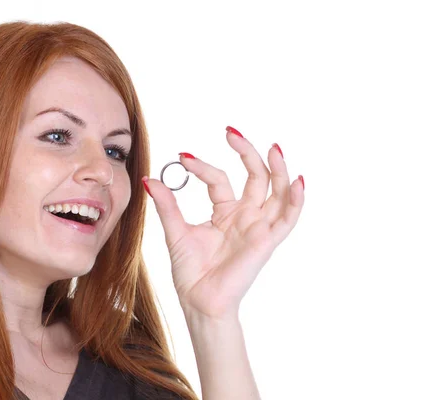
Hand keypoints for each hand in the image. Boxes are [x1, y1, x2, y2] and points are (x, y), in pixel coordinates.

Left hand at [142, 127, 304, 319]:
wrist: (198, 301)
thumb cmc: (190, 272)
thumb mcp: (176, 231)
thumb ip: (167, 205)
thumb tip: (149, 179)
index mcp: (225, 212)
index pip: (219, 179)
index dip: (201, 166)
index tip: (182, 157)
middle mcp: (245, 215)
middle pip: (255, 176)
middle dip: (246, 152)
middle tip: (230, 132)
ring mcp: (258, 226)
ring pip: (276, 191)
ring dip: (278, 168)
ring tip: (274, 147)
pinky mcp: (267, 241)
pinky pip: (287, 218)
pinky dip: (295, 200)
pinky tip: (297, 181)